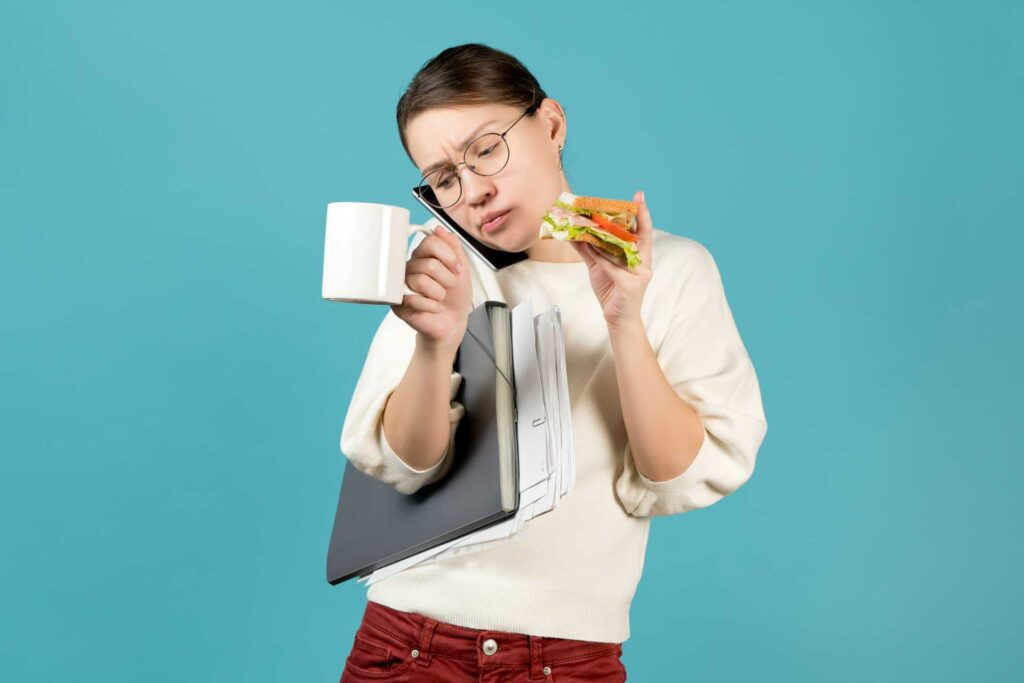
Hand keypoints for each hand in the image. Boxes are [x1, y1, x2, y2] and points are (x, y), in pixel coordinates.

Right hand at [390, 225, 471, 351]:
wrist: (452, 322)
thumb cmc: (455, 296)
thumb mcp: (462, 269)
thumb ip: (453, 247)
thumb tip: (439, 229)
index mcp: (423, 256)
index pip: (430, 242)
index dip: (448, 255)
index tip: (458, 268)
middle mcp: (410, 267)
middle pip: (429, 264)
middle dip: (447, 279)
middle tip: (449, 287)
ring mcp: (402, 285)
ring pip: (421, 281)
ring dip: (439, 293)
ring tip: (439, 298)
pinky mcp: (397, 303)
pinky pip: (413, 299)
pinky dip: (430, 306)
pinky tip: (433, 308)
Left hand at [568, 190, 653, 328]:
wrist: (617, 319)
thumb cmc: (611, 291)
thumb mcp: (598, 267)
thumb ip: (589, 250)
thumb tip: (573, 233)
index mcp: (639, 256)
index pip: (643, 231)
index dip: (642, 213)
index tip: (639, 195)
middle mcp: (643, 263)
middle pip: (639, 235)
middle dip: (635, 216)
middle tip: (630, 198)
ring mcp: (639, 274)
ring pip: (623, 249)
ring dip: (608, 233)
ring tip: (594, 217)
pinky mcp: (630, 285)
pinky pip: (612, 266)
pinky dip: (600, 256)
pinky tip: (590, 245)